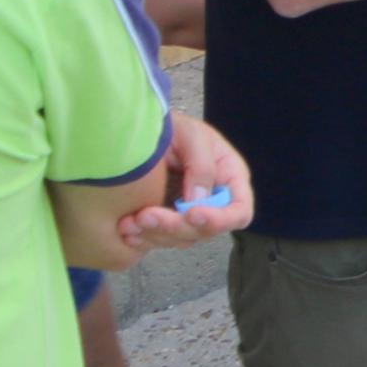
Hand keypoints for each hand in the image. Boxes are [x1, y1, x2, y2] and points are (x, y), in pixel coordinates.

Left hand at [110, 113, 253, 253]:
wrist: (141, 132)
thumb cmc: (173, 127)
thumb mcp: (192, 135)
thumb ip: (201, 165)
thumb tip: (198, 202)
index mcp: (230, 179)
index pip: (239, 212)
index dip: (219, 219)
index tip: (192, 214)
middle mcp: (214, 201)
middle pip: (205, 231)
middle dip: (175, 227)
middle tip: (145, 216)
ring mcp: (190, 214)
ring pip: (180, 239)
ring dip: (154, 235)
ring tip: (128, 222)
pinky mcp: (167, 220)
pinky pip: (161, 239)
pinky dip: (143, 238)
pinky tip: (127, 231)